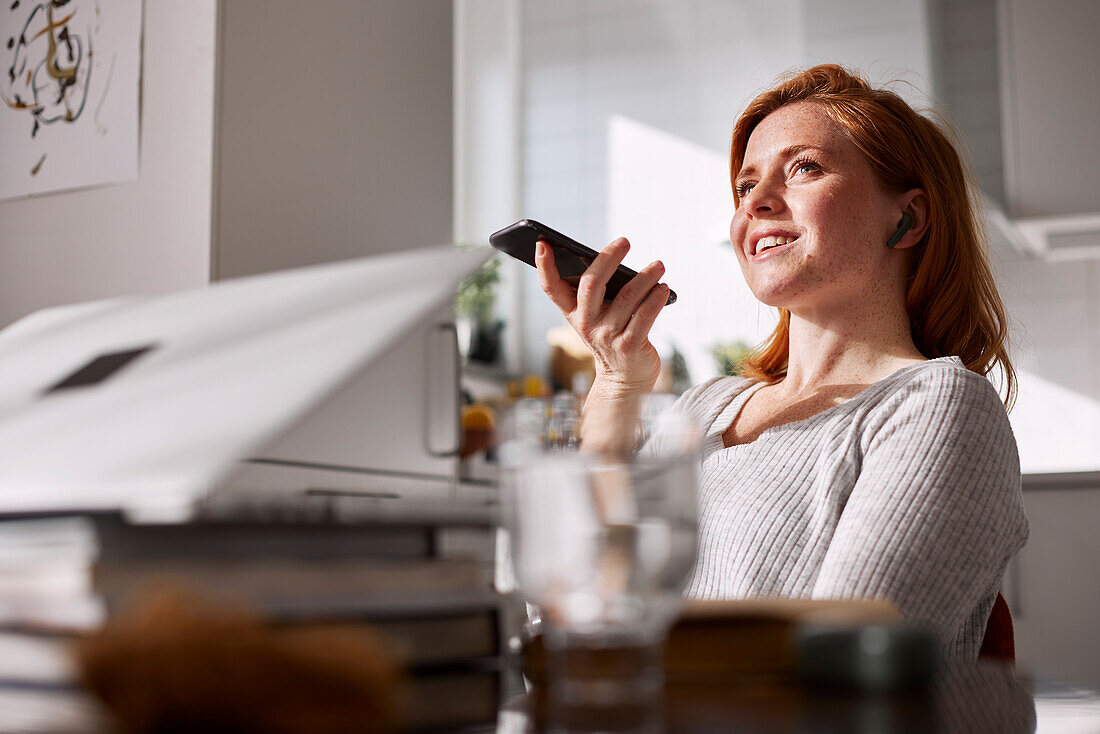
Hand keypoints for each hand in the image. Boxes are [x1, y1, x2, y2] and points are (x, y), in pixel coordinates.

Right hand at [535, 237, 669, 392]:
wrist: (625, 379)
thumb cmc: (612, 337)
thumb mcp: (597, 316)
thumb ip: (598, 291)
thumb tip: (614, 256)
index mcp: (572, 313)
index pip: (552, 288)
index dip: (544, 266)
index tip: (542, 242)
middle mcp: (586, 323)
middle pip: (591, 284)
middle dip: (608, 258)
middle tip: (625, 241)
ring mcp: (607, 335)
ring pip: (626, 297)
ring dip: (645, 277)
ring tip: (658, 265)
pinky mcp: (629, 345)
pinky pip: (645, 315)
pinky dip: (656, 299)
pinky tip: (664, 288)